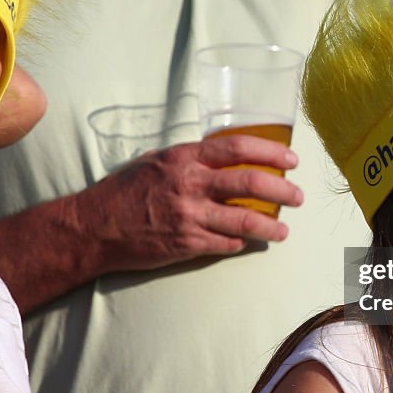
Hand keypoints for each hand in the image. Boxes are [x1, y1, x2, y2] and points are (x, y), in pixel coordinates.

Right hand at [75, 134, 303, 270]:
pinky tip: (246, 243)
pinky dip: (240, 244)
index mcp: (184, 158)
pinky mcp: (186, 244)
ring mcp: (189, 217)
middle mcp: (189, 185)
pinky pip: (225, 245)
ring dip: (271, 227)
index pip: (238, 148)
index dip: (270, 152)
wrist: (95, 227)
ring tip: (283, 231)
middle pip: (250, 184)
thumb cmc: (124, 190)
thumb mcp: (157, 161)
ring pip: (244, 222)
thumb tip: (225, 157)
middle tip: (297, 196)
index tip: (290, 159)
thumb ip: (190, 159)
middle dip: (282, 191)